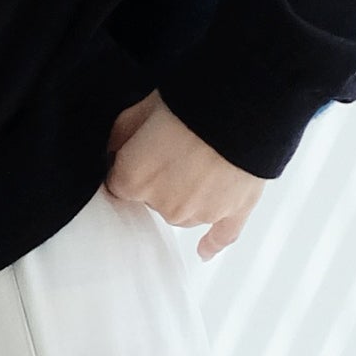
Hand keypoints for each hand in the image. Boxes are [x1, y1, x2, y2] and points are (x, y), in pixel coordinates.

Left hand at [107, 91, 264, 261]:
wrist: (243, 108)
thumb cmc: (190, 104)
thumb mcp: (142, 107)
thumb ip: (120, 136)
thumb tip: (111, 151)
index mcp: (134, 180)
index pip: (119, 184)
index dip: (130, 164)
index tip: (141, 150)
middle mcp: (164, 205)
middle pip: (152, 199)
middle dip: (160, 177)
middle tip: (178, 146)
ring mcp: (200, 213)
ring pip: (183, 211)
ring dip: (187, 193)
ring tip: (203, 158)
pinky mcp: (232, 212)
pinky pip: (221, 236)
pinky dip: (213, 243)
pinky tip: (204, 251)